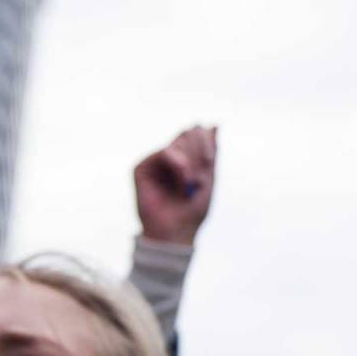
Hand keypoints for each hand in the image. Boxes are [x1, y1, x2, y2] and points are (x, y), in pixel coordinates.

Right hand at [134, 125, 217, 245]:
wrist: (175, 231)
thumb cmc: (193, 210)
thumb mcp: (208, 178)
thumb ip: (211, 151)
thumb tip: (215, 124)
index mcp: (186, 158)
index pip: (197, 133)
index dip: (206, 141)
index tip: (210, 160)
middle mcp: (169, 157)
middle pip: (188, 133)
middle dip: (200, 153)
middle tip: (200, 177)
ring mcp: (155, 162)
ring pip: (178, 142)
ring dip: (191, 162)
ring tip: (192, 183)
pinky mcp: (142, 167)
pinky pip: (165, 152)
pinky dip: (179, 165)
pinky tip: (184, 182)